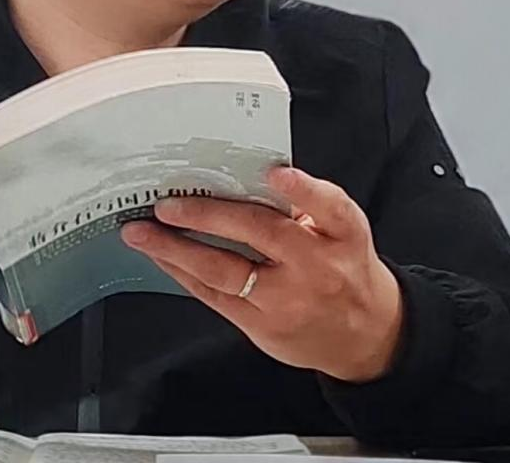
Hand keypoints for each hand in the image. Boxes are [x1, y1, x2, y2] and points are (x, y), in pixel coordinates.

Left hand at [121, 167, 403, 382]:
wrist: (367, 336)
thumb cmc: (345, 268)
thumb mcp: (343, 231)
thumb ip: (305, 206)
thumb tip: (241, 175)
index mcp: (343, 235)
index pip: (329, 207)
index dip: (303, 189)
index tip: (275, 173)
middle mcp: (318, 267)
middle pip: (261, 234)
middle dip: (207, 214)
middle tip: (166, 204)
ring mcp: (288, 300)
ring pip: (225, 271)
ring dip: (176, 249)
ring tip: (142, 232)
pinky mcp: (264, 327)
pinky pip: (215, 296)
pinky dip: (183, 273)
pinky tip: (161, 257)